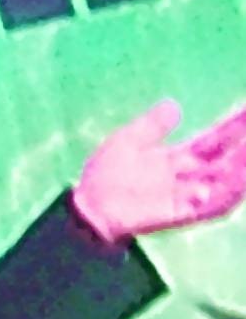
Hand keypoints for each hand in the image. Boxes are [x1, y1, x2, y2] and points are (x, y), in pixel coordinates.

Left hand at [72, 99, 245, 243]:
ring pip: (227, 181)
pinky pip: (214, 207)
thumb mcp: (129, 140)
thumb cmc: (104, 175)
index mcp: (178, 159)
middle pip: (227, 159)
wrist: (88, 207)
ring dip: (244, 166)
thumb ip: (153, 125)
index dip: (234, 126)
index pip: (215, 140)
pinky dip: (231, 193)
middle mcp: (188, 178)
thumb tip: (175, 105)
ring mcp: (187, 196)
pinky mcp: (182, 214)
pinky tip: (243, 178)